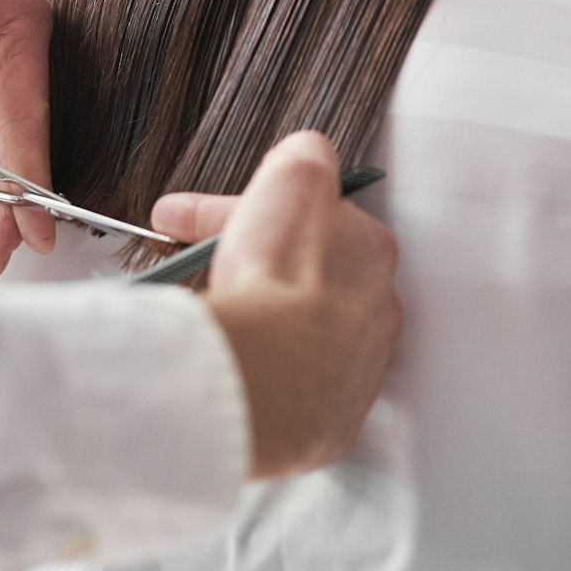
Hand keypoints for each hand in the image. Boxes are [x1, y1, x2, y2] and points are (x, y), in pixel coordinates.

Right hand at [153, 133, 402, 479]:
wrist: (262, 377)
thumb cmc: (276, 278)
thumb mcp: (292, 176)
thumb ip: (304, 155)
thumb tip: (308, 151)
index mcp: (372, 250)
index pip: (310, 219)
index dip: (248, 214)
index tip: (193, 222)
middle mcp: (376, 309)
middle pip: (308, 276)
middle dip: (259, 266)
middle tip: (204, 270)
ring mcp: (354, 369)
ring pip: (300, 332)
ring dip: (259, 320)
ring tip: (208, 317)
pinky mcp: (328, 419)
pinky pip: (292, 386)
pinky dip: (261, 371)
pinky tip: (232, 363)